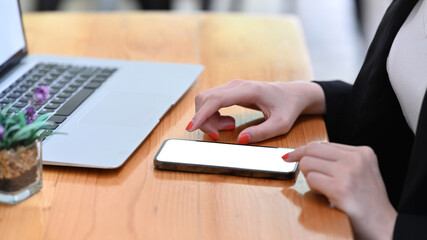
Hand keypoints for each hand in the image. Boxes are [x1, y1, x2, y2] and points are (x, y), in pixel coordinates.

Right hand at [186, 80, 325, 142]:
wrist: (294, 94)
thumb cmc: (288, 108)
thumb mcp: (281, 124)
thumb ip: (262, 133)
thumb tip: (240, 140)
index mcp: (248, 90)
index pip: (216, 99)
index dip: (202, 114)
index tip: (191, 128)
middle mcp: (236, 85)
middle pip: (205, 99)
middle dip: (204, 120)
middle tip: (219, 135)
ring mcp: (232, 86)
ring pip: (206, 101)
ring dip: (209, 119)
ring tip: (229, 127)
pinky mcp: (230, 91)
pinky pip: (212, 102)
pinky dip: (213, 116)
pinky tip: (228, 122)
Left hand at [284, 142, 396, 239]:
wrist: (384, 226)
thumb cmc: (368, 203)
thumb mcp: (360, 172)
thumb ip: (339, 160)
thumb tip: (306, 153)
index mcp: (362, 152)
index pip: (322, 144)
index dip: (303, 151)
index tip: (290, 156)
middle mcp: (356, 158)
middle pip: (311, 149)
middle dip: (302, 162)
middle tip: (305, 175)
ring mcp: (348, 172)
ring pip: (307, 163)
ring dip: (309, 178)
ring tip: (324, 189)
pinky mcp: (340, 187)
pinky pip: (311, 179)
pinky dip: (313, 189)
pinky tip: (327, 196)